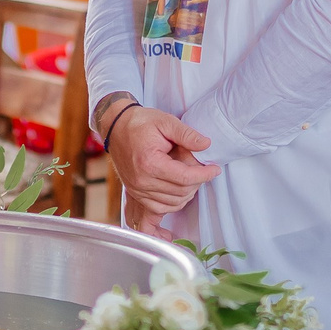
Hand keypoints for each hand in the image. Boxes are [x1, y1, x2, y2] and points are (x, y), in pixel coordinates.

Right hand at [106, 106, 218, 233]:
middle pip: (180, 192)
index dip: (204, 175)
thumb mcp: (165, 121)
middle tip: (204, 169)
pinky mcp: (135, 193)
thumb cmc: (140, 123)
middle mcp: (142, 181)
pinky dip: (174, 202)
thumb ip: (187, 134)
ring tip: (193, 177)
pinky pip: (159, 208)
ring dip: (188, 193)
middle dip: (198, 182)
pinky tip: (180, 189)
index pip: (185, 178)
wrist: (116, 127)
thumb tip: (206, 145)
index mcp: (150, 163)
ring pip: (172, 203)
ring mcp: (137, 189)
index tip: (215, 169)